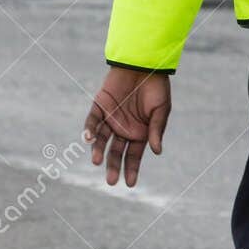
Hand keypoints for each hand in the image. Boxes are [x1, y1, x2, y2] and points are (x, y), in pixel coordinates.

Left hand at [84, 67, 171, 186]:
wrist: (144, 64)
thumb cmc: (156, 88)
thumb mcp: (161, 111)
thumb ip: (156, 130)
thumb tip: (156, 152)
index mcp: (139, 133)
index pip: (133, 156)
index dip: (131, 170)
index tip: (129, 184)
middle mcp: (123, 129)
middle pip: (116, 152)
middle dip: (113, 166)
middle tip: (111, 181)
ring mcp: (110, 118)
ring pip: (101, 139)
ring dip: (98, 150)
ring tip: (97, 162)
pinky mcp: (99, 106)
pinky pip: (92, 121)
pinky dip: (89, 130)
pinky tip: (87, 139)